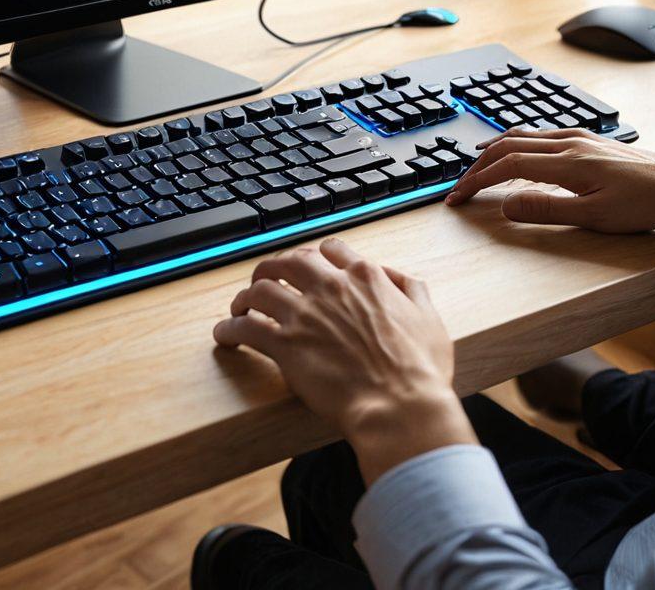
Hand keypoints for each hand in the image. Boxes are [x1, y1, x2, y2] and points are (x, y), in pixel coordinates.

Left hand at [214, 237, 475, 484]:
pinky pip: (245, 328)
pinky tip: (225, 337)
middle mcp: (331, 287)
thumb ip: (412, 290)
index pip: (329, 250)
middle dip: (273, 268)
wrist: (399, 406)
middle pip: (288, 261)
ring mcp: (305, 314)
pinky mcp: (285, 345)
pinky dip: (229, 330)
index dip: (314, 256)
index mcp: (365, 277)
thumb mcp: (429, 319)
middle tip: (264, 281)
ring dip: (245, 297)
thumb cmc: (419, 371)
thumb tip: (396, 277)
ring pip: (260, 289)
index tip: (305, 267)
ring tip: (239, 308)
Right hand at [445, 128, 654, 237]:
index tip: (458, 198)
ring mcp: (580, 138)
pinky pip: (540, 135)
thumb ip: (546, 210)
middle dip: (477, 166)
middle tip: (460, 188)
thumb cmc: (648, 204)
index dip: (476, 182)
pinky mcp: (590, 141)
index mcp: (568, 162)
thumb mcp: (596, 217)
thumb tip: (505, 206)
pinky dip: (516, 145)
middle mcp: (570, 142)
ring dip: (494, 151)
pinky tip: (518, 156)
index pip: (506, 166)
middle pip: (507, 145)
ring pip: (523, 136)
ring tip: (477, 168)